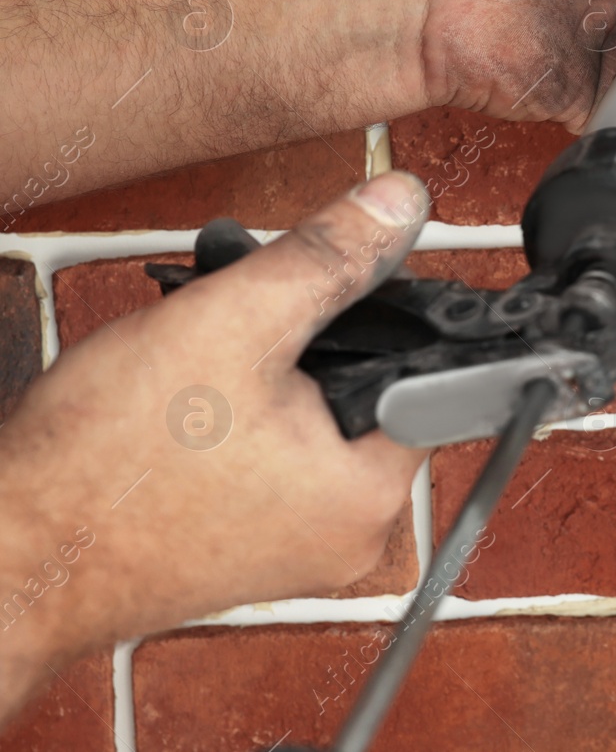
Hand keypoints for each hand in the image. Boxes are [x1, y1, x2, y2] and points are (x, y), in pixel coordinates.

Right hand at [0, 172, 430, 717]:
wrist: (7, 554)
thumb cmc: (101, 464)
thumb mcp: (230, 324)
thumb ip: (328, 259)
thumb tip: (401, 203)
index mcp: (371, 497)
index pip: (431, 380)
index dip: (388, 315)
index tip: (332, 290)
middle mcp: (350, 535)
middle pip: (373, 395)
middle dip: (316, 342)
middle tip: (246, 322)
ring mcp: (298, 545)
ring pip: (318, 420)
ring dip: (273, 371)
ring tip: (209, 357)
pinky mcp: (249, 543)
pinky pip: (275, 456)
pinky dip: (243, 414)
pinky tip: (190, 398)